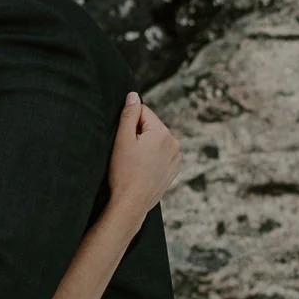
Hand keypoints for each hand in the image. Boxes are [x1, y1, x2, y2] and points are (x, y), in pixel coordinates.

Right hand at [107, 91, 180, 219]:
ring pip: (156, 141)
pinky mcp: (174, 170)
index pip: (143, 112)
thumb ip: (129, 114)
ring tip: (135, 164)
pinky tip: (142, 170)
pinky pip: (161, 155)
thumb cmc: (123, 172)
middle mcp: (174, 143)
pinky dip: (152, 158)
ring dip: (145, 147)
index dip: (129, 124)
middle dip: (138, 135)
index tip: (124, 142)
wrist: (131, 203)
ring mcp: (176, 158)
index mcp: (163, 132)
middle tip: (128, 154)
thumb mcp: (122, 139)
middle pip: (151, 127)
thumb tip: (133, 95)